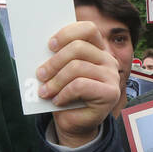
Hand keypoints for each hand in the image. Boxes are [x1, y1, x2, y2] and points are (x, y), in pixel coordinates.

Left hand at [39, 21, 122, 145]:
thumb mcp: (60, 72)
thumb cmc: (66, 94)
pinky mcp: (110, 93)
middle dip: (54, 61)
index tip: (49, 45)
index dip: (67, 33)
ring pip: (77, 67)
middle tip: (40, 74)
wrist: (75, 122)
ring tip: (45, 91)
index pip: (88, 29)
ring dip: (56, 81)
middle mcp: (108, 60)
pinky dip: (64, 93)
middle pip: (79, 47)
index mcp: (98, 49)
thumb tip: (40, 49)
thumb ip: (57, 58)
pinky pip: (80, 85)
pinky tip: (58, 100)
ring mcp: (112, 76)